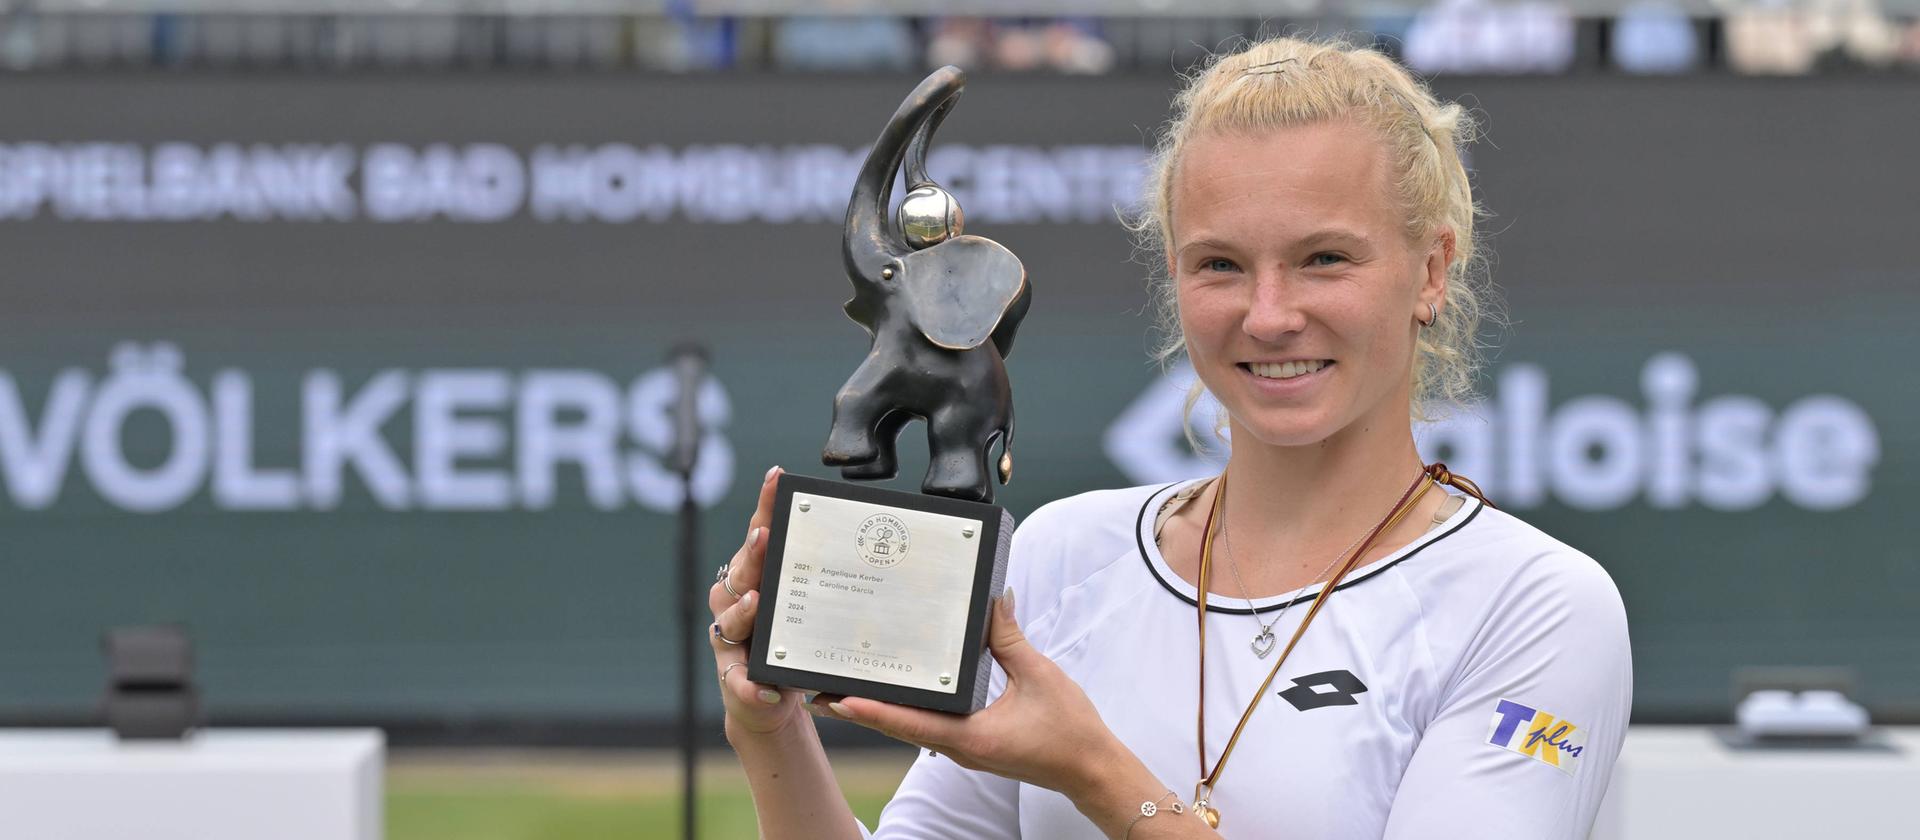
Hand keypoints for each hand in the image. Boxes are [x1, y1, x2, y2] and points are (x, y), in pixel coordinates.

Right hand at [709, 465, 808, 736]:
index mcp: (756, 577)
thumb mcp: (808, 608)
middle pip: (741, 571)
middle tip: (765, 536)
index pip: (760, 534)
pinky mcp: (734, 679)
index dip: (766, 505)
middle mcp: (734, 601)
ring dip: (743, 611)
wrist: (766, 699)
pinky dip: (751, 684)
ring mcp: (730, 640)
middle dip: (752, 553)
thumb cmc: (791, 644)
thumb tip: (872, 542)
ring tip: (756, 602)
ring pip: (730, 621)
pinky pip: (739, 681)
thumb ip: (824, 580)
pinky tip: (766, 688)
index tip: (778, 476)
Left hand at [825, 590, 1128, 798]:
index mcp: (971, 737)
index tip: (838, 698)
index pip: (909, 723)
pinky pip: (930, 727)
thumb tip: (994, 598)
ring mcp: (964, 749)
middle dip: (862, 709)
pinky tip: (897, 694)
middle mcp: (959, 748)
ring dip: (880, 711)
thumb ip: (1010, 638)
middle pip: (899, 727)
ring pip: (911, 729)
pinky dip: (907, 712)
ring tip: (846, 690)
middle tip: (823, 690)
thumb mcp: (1040, 676)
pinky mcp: (972, 744)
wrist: (1091, 769)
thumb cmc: (1071, 730)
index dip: (871, 710)